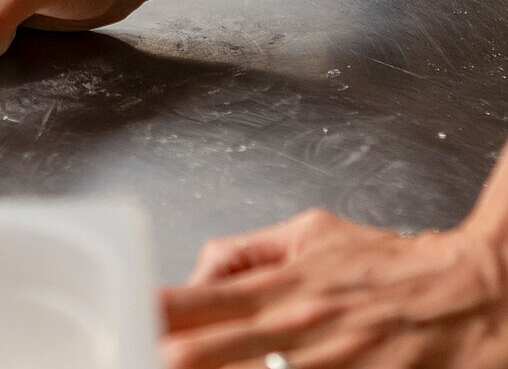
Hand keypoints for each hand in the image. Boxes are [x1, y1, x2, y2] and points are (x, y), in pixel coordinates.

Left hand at [162, 209, 507, 367]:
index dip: (143, 320)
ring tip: (178, 365)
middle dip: (160, 359)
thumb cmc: (392, 265)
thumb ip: (249, 252)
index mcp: (276, 289)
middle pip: (195, 356)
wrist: (478, 293)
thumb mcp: (314, 232)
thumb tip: (200, 271)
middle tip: (136, 357)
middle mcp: (292, 332)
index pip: (186, 306)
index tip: (116, 326)